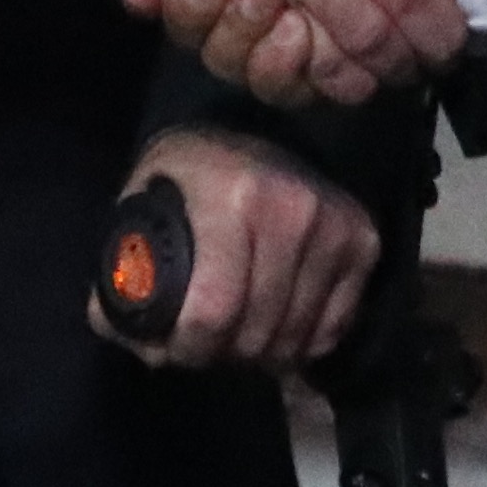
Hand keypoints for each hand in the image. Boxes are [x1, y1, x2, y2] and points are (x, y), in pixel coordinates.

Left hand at [94, 125, 377, 369]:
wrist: (240, 131)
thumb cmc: (183, 181)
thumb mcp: (137, 215)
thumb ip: (123, 282)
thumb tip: (144, 348)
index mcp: (228, 200)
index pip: (213, 311)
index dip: (189, 348)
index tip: (177, 350)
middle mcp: (290, 208)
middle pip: (257, 332)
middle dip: (225, 355)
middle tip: (209, 345)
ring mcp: (333, 223)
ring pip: (297, 336)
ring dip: (265, 353)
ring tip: (241, 337)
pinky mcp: (362, 238)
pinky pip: (335, 325)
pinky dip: (305, 342)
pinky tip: (279, 326)